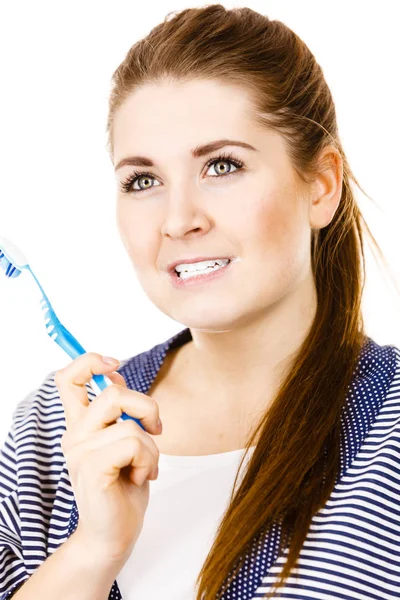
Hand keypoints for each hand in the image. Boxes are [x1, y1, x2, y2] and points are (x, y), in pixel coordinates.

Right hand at [55, 353, 161, 564]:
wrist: (115, 533)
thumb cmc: (123, 486)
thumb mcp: (124, 441)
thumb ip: (118, 411)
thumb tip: (116, 374)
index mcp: (80, 424)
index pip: (67, 378)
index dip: (89, 361)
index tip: (114, 364)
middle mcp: (74, 434)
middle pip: (113, 393)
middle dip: (147, 407)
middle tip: (155, 430)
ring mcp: (80, 452)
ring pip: (131, 424)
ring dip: (152, 447)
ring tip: (145, 467)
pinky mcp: (92, 469)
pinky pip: (133, 443)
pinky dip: (148, 460)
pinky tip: (141, 477)